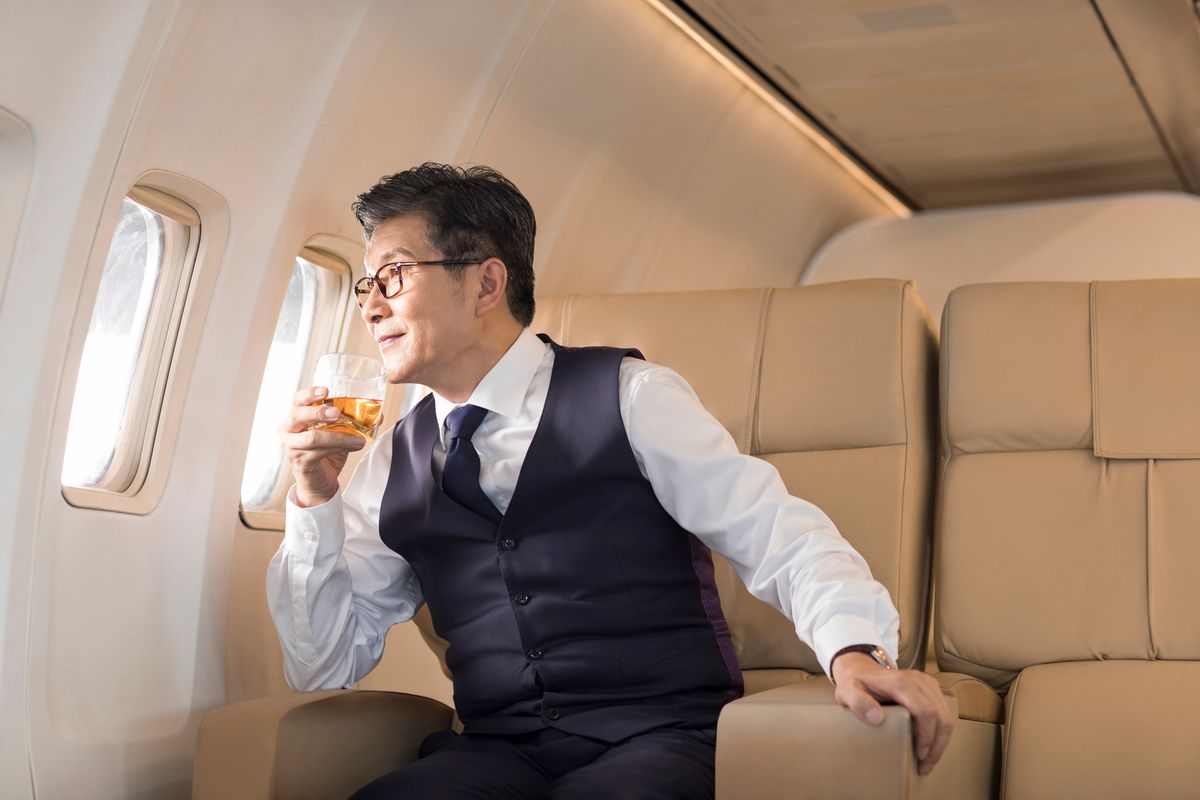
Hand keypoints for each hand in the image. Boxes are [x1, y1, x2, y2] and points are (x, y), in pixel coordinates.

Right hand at [280, 386, 366, 507]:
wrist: (319, 481)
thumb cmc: (325, 452)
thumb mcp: (338, 433)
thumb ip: (352, 423)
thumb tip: (379, 416)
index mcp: (296, 417)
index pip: (297, 400)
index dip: (310, 394)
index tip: (326, 391)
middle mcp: (289, 430)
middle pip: (297, 415)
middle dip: (318, 412)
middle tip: (338, 413)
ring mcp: (292, 446)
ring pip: (313, 438)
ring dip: (339, 437)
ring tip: (358, 439)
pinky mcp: (300, 462)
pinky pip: (318, 453)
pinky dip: (338, 448)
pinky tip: (353, 447)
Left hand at [830, 653, 954, 775]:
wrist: (862, 671)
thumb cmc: (856, 685)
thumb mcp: (847, 692)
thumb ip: (858, 703)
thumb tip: (877, 718)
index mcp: (900, 682)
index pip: (925, 711)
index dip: (927, 736)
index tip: (919, 755)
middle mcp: (918, 680)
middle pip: (940, 716)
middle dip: (937, 745)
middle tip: (925, 766)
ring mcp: (927, 683)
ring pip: (946, 716)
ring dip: (941, 741)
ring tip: (928, 761)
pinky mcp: (931, 688)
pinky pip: (943, 712)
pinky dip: (940, 732)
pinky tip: (930, 746)